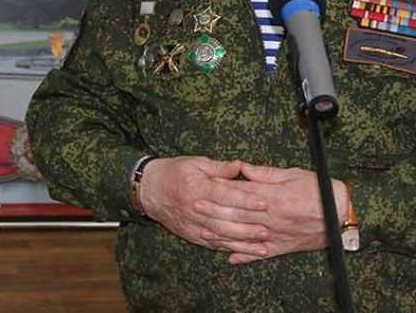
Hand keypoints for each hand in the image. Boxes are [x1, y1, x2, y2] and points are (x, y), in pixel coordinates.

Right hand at [139, 156, 273, 250]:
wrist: (147, 190)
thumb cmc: (173, 172)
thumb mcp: (195, 163)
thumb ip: (219, 167)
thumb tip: (240, 167)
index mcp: (197, 188)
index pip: (225, 196)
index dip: (245, 200)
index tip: (263, 203)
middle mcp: (195, 209)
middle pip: (225, 220)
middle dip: (248, 227)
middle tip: (268, 231)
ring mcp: (192, 224)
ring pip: (221, 236)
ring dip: (242, 243)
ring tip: (262, 248)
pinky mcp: (190, 234)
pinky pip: (211, 244)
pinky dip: (228, 249)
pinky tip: (243, 252)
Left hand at [192, 163, 348, 263]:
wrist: (343, 214)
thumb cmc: (320, 190)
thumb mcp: (292, 174)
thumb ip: (264, 173)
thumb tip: (242, 167)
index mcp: (273, 197)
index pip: (241, 193)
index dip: (221, 190)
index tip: (203, 187)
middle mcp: (271, 218)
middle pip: (238, 214)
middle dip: (214, 210)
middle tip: (194, 206)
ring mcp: (276, 234)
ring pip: (245, 236)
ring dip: (223, 234)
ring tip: (203, 232)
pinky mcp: (283, 247)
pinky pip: (261, 254)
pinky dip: (246, 257)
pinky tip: (230, 258)